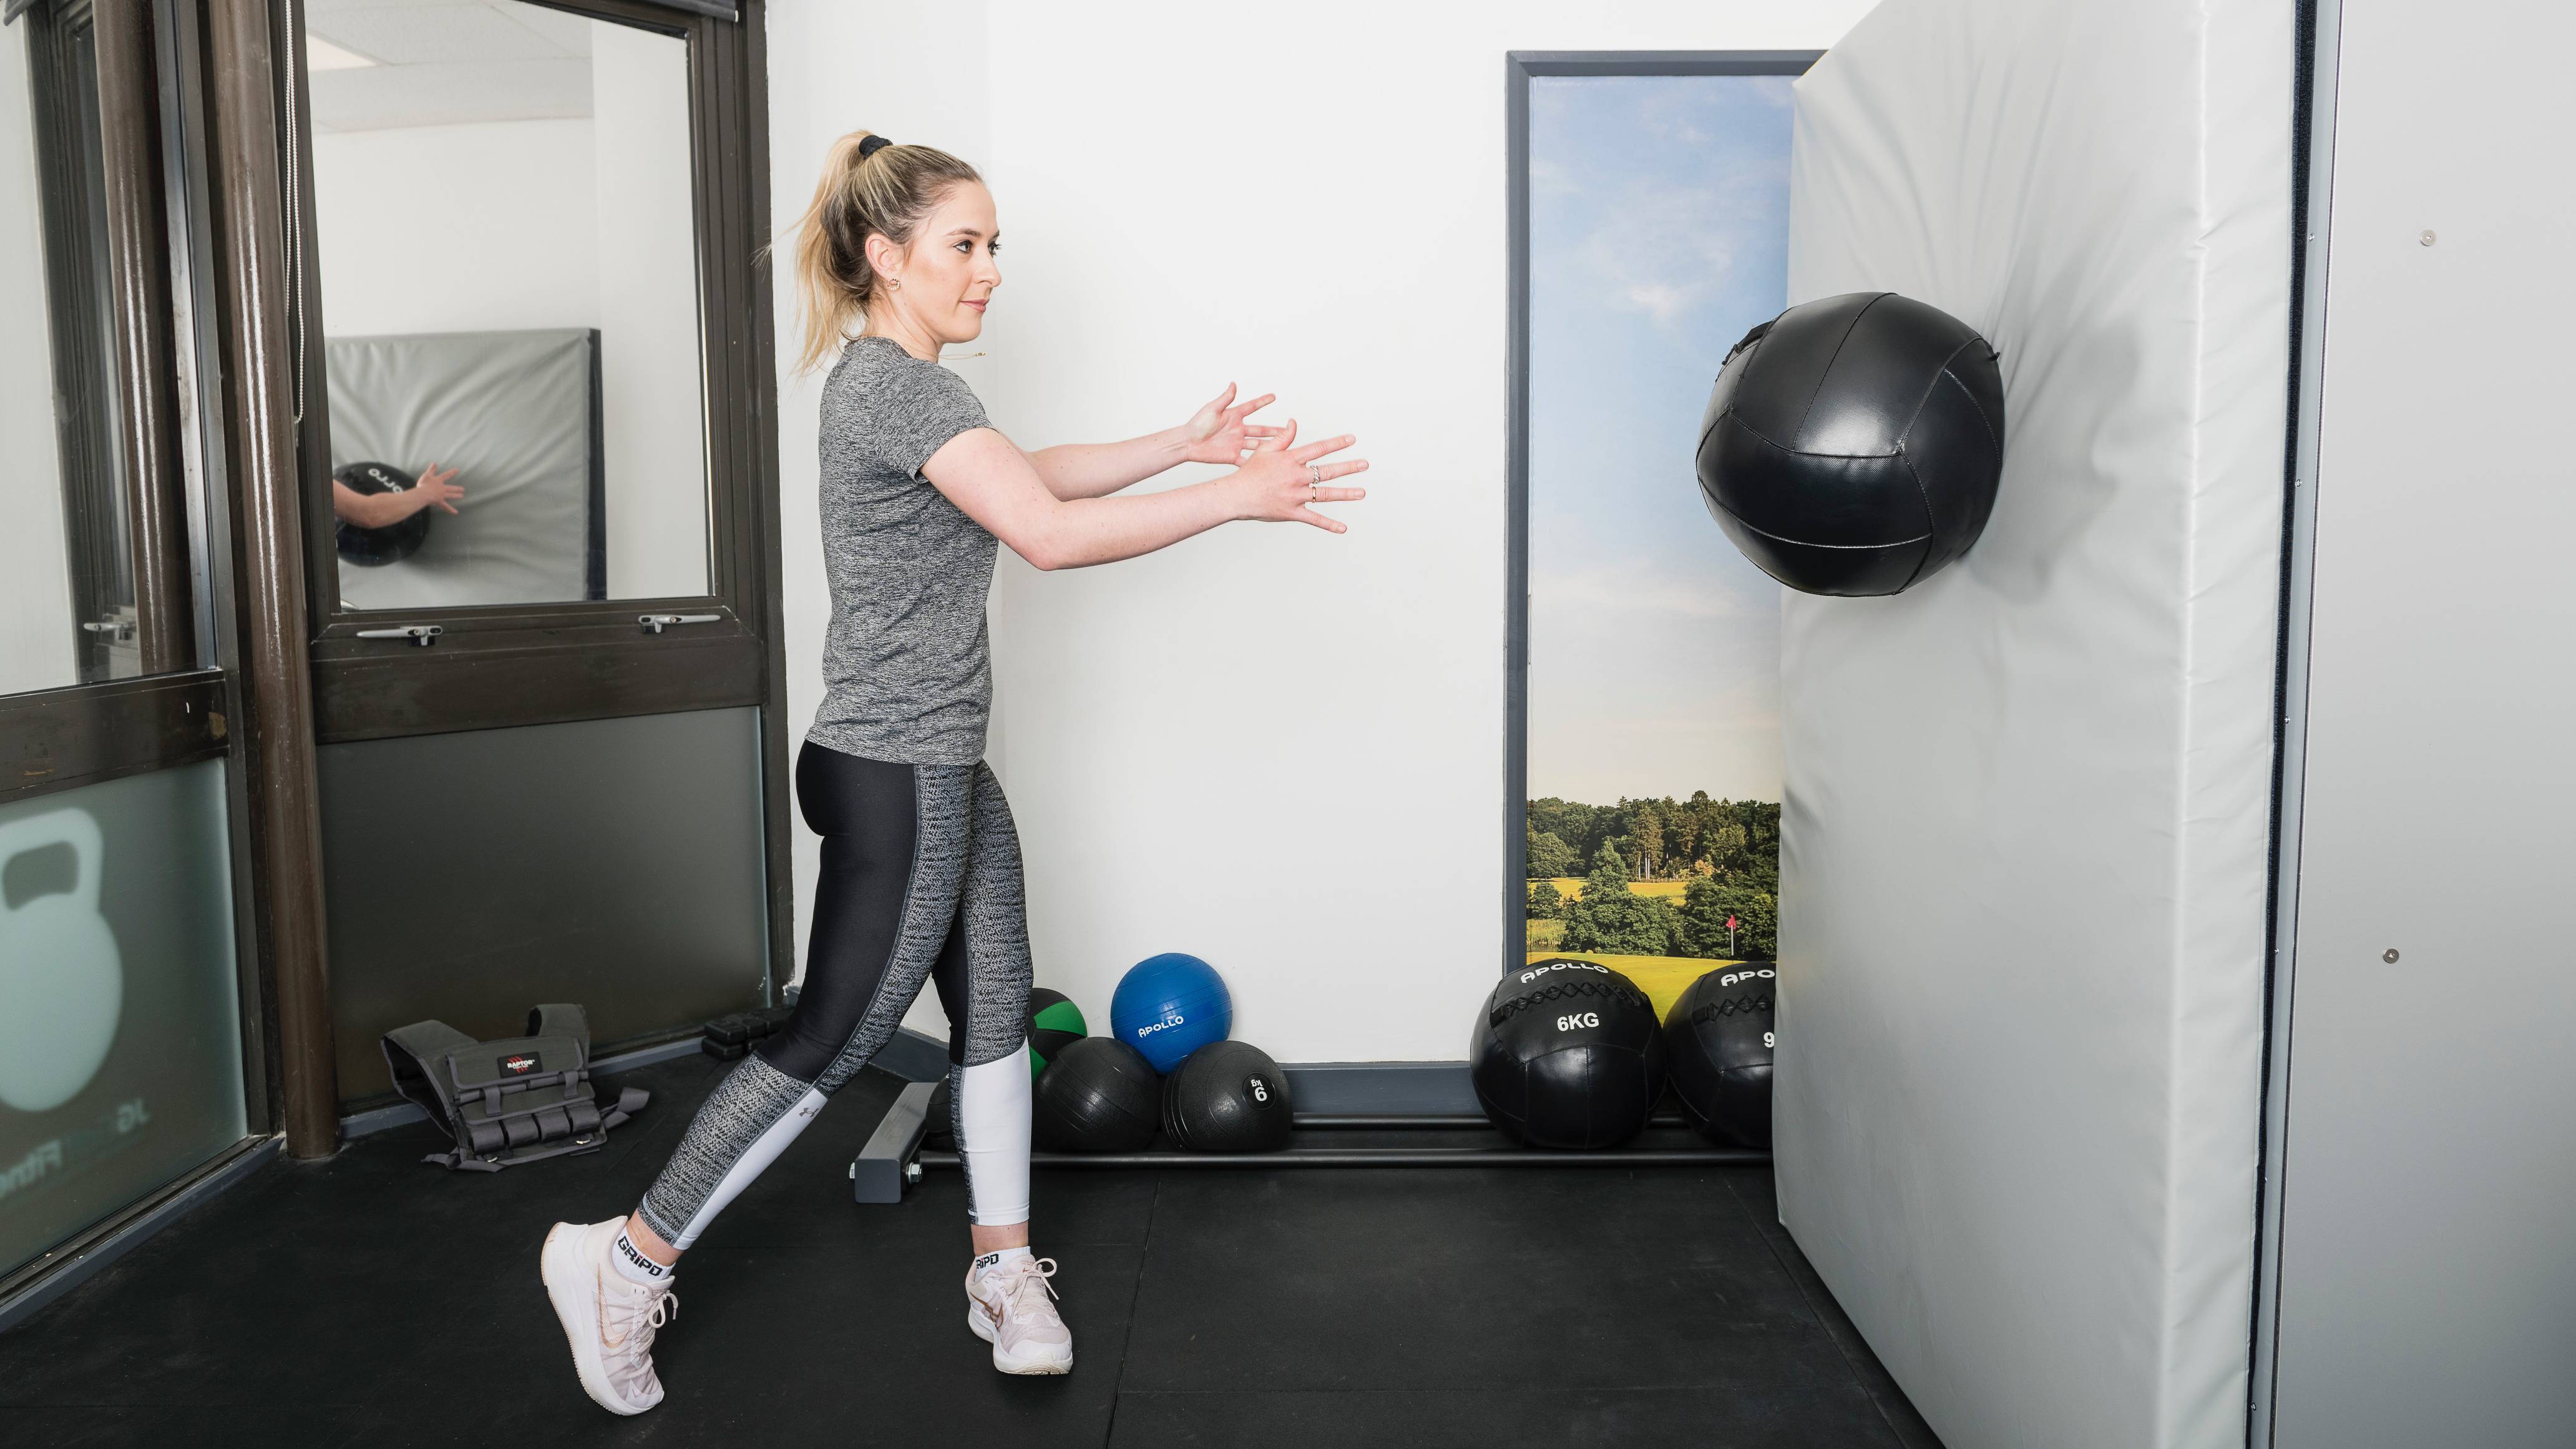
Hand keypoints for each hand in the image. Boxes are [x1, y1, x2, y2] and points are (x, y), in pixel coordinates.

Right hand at [411, 462, 464, 514]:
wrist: (423, 494)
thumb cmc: (423, 484)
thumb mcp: (426, 475)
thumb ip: (431, 469)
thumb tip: (434, 463)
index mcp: (438, 481)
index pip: (446, 475)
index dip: (452, 472)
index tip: (457, 470)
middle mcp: (442, 488)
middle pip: (451, 488)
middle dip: (457, 488)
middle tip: (463, 489)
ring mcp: (442, 495)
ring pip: (451, 495)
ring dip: (456, 496)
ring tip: (461, 496)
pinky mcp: (440, 502)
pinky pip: (446, 507)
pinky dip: (451, 510)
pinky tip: (456, 513)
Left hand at [1180, 383, 1283, 465]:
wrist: (1187, 444)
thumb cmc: (1196, 424)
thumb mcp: (1211, 409)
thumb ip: (1225, 399)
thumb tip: (1234, 384)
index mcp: (1233, 416)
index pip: (1251, 407)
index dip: (1262, 402)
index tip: (1274, 396)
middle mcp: (1238, 429)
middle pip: (1260, 429)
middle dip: (1274, 430)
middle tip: (1289, 430)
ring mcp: (1236, 443)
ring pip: (1257, 445)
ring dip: (1270, 446)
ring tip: (1284, 447)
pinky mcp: (1232, 456)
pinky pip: (1247, 460)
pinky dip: (1256, 463)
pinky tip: (1268, 465)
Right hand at [1225, 419, 1367, 532]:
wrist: (1236, 495)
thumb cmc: (1249, 472)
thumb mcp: (1265, 450)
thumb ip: (1283, 436)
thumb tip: (1294, 422)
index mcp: (1291, 460)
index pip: (1319, 449)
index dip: (1337, 443)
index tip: (1352, 439)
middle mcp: (1296, 477)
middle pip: (1328, 471)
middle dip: (1348, 467)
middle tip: (1365, 464)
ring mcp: (1296, 496)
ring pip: (1326, 494)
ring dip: (1346, 494)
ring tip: (1362, 492)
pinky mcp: (1292, 512)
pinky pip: (1314, 519)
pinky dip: (1329, 525)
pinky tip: (1343, 528)